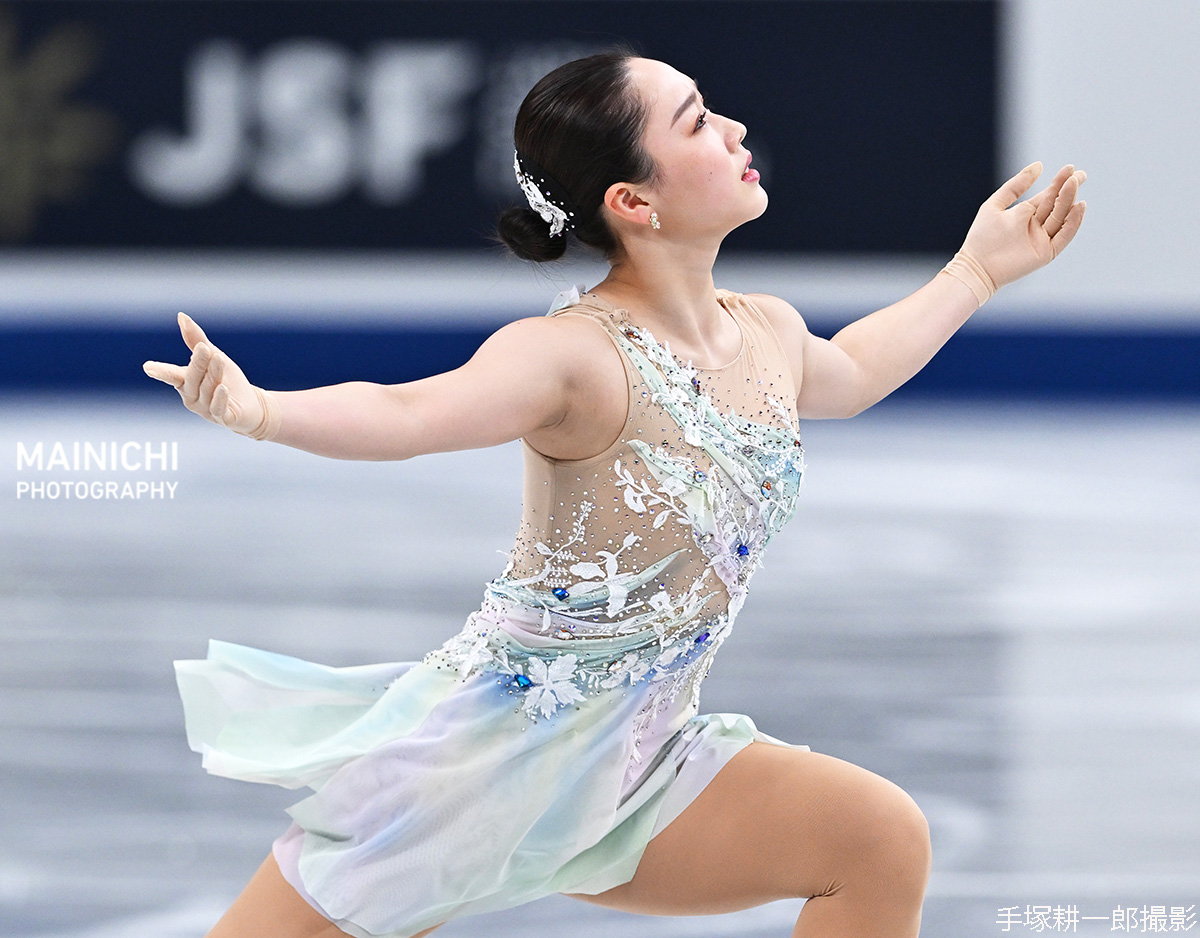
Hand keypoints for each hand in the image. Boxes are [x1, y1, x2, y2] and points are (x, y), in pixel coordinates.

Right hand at [142, 313, 270, 436]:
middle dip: (198, 363)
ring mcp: (206, 410)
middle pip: (192, 379)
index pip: (172, 375)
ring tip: (219, 359)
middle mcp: (192, 398)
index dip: (161, 372)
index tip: (148, 367)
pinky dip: (220, 398)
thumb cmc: (228, 380)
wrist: (252, 405)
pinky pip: (218, 408)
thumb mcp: (214, 357)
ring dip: (213, 374)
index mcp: (186, 382)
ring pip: (207, 390)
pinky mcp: (223, 419)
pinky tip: (224, 388)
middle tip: (204, 347)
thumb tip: (182, 316)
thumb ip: (197, 340)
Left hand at [952, 162, 1087, 299]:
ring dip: (1068, 200)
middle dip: (1068, 189)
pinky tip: (1079, 206)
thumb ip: (1016, 186)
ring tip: (1074, 183)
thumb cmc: (982, 236)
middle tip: (1080, 174)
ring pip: (1060, 217)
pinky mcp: (1046, 253)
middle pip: (1056, 204)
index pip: (1046, 196)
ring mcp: (1042, 239)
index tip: (1071, 168)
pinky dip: (1073, 222)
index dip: (1059, 182)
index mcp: (1024, 214)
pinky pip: (1064, 236)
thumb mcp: (996, 204)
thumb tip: (1039, 165)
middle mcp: (1036, 226)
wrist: (977, 266)